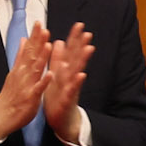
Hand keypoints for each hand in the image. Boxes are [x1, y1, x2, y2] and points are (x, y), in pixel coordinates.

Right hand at [0, 26, 49, 140]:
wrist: (1, 116)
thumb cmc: (10, 95)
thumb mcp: (14, 72)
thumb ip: (21, 56)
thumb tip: (23, 40)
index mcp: (20, 68)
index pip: (27, 49)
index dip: (34, 36)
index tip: (39, 23)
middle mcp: (23, 74)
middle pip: (31, 55)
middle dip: (38, 42)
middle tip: (43, 28)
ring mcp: (27, 85)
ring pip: (35, 69)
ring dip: (42, 57)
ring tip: (48, 44)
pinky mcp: (31, 98)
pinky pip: (38, 89)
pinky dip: (43, 81)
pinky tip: (50, 74)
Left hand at [43, 22, 94, 144]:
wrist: (62, 120)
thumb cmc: (58, 97)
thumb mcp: (56, 75)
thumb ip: (58, 59)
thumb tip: (59, 41)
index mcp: (65, 71)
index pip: (70, 51)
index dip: (74, 38)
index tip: (79, 24)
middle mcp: (70, 77)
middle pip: (77, 59)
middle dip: (82, 46)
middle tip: (88, 33)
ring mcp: (70, 88)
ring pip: (77, 72)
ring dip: (83, 60)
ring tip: (89, 48)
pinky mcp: (68, 100)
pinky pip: (72, 90)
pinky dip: (76, 83)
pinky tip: (81, 75)